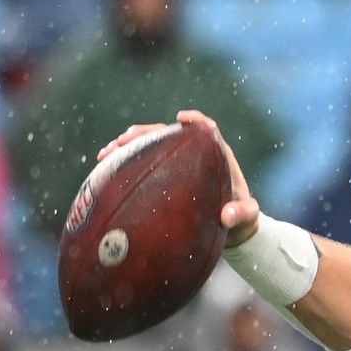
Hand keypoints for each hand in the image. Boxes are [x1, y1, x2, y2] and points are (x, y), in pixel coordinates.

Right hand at [98, 110, 259, 244]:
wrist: (230, 231)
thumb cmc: (242, 219)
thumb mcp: (247, 217)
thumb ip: (242, 214)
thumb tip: (227, 215)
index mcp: (217, 156)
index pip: (206, 130)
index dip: (195, 120)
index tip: (181, 118)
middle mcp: (194, 155)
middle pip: (168, 134)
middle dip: (145, 132)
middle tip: (125, 140)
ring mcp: (175, 164)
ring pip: (149, 146)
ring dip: (127, 145)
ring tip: (107, 153)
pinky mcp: (161, 176)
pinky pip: (140, 164)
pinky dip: (122, 163)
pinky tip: (103, 168)